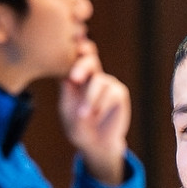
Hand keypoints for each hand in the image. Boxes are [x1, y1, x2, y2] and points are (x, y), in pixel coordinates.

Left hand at [59, 40, 131, 185]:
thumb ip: (67, 90)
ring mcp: (107, 83)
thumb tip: (66, 73)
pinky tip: (97, 116)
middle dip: (82, 65)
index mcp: (75, 76)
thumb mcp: (67, 108)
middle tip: (74, 78)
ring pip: (99, 80)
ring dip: (90, 99)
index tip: (73, 43)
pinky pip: (111, 93)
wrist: (95, 144)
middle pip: (90, 58)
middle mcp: (92, 76)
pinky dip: (101, 105)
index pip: (75, 56)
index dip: (75, 47)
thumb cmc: (77, 126)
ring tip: (83, 115)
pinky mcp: (119, 93)